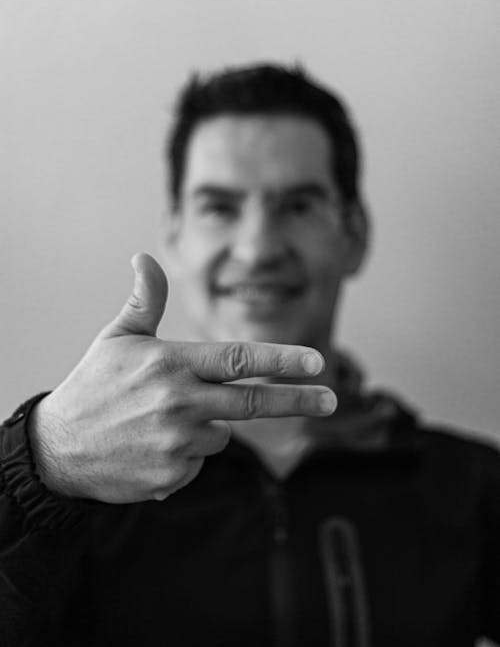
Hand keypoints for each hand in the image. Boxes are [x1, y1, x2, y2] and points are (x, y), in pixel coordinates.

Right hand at [30, 253, 335, 502]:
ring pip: (221, 433)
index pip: (238, 358)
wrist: (56, 449)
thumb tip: (144, 258)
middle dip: (297, 400)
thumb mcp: (117, 338)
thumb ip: (144, 300)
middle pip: (252, 401)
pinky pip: (198, 462)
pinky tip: (153, 446)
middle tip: (331, 397)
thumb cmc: (93, 386)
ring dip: (207, 426)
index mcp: (171, 364)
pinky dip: (186, 454)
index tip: (316, 361)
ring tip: (162, 421)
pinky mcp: (170, 477)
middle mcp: (179, 403)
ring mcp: (175, 443)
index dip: (281, 359)